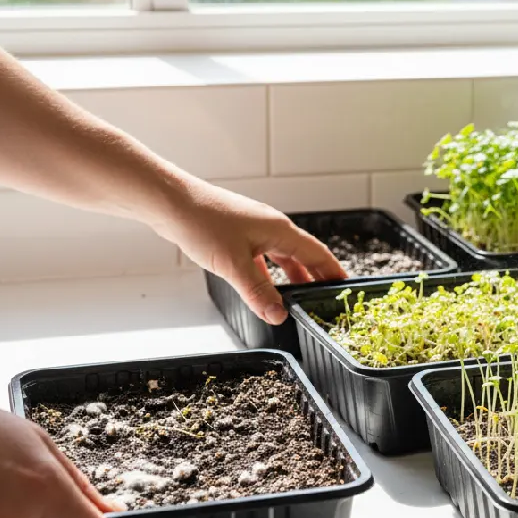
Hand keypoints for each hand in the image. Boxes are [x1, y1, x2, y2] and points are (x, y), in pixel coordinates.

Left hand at [153, 180, 346, 324]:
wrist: (171, 202)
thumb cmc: (203, 222)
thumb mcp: (235, 266)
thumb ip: (259, 293)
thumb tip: (279, 315)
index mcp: (280, 230)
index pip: (317, 253)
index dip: (333, 272)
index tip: (347, 288)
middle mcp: (272, 227)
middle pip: (303, 254)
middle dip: (316, 276)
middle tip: (327, 297)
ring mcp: (254, 229)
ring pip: (282, 256)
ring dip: (292, 276)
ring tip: (300, 296)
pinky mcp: (238, 233)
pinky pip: (263, 255)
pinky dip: (270, 272)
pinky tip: (264, 286)